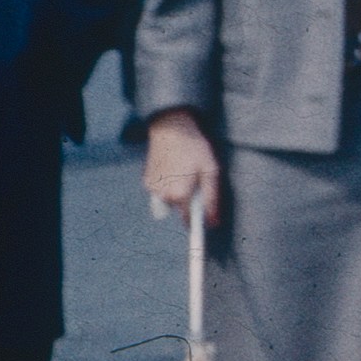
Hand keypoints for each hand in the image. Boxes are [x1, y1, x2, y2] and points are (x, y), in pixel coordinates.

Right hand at [142, 108, 224, 226]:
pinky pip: (160, 190)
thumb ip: (212, 198)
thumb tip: (213, 221)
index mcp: (180, 194)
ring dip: (177, 191)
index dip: (197, 223)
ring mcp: (152, 189)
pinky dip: (167, 183)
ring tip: (184, 171)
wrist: (170, 129)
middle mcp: (163, 195)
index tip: (202, 231)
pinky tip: (172, 167)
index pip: (188, 219)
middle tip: (196, 180)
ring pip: (170, 199)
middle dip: (189, 200)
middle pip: (180, 208)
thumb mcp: (211, 170)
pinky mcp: (146, 181)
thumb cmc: (195, 148)